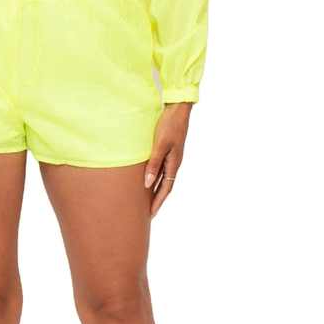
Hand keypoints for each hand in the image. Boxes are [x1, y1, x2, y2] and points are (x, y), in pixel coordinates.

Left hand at [144, 102, 192, 216]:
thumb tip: (148, 184)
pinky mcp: (167, 149)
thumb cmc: (169, 126)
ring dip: (156, 188)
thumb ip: (154, 164)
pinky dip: (155, 175)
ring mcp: (171, 156)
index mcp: (174, 164)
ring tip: (146, 198)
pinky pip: (160, 167)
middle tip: (148, 212)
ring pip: (163, 177)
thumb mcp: (160, 145)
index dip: (158, 201)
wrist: (177, 109)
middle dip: (157, 199)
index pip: (166, 188)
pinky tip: (147, 177)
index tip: (151, 214)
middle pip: (165, 185)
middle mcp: (174, 162)